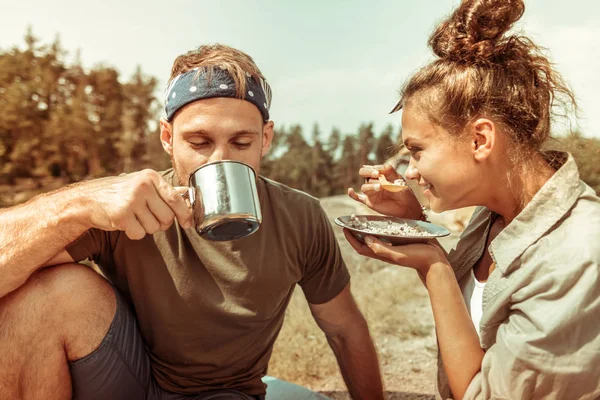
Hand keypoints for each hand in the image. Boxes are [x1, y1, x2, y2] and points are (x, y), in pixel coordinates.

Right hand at [75, 169, 192, 239]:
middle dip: (161, 223)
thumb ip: (164, 189)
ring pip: (154, 227)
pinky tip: (125, 223)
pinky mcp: (121, 215)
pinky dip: (134, 233)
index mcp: (150, 177)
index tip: (188, 223)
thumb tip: (187, 192)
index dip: (185, 214)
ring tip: (134, 217)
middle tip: (148, 217)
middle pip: (167, 217)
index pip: (175, 199)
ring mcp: (131, 200)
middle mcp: (142, 186)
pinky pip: (139, 234)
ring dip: (145, 227)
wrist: (88, 199)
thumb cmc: (120, 192)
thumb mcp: (143, 183)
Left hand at [343, 228, 446, 276]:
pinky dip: (380, 228)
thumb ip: (382, 249)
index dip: (351, 238)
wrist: (435, 262)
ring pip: (375, 238)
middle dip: (356, 233)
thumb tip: (365, 239)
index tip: (344, 227)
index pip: (361, 247)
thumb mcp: (397, 254)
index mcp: (382, 254)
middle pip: (366, 242)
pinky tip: (381, 221)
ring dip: (367, 230)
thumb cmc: (417, 258)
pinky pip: (387, 234)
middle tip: (351, 221)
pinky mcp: (401, 241)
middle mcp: (385, 250)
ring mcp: (393, 246)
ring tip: (361, 220)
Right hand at [348, 164, 421, 219]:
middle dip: (369, 173)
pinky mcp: (370, 201)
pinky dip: (352, 194)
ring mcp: (371, 192)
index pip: (372, 168)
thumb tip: (377, 167)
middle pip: (364, 174)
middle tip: (377, 174)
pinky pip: (358, 198)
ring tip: (380, 187)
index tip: (379, 171)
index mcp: (380, 175)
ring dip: (371, 185)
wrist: (407, 207)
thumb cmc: (403, 191)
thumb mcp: (397, 178)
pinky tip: (350, 190)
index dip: (374, 168)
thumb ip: (388, 170)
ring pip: (364, 186)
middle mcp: (373, 182)